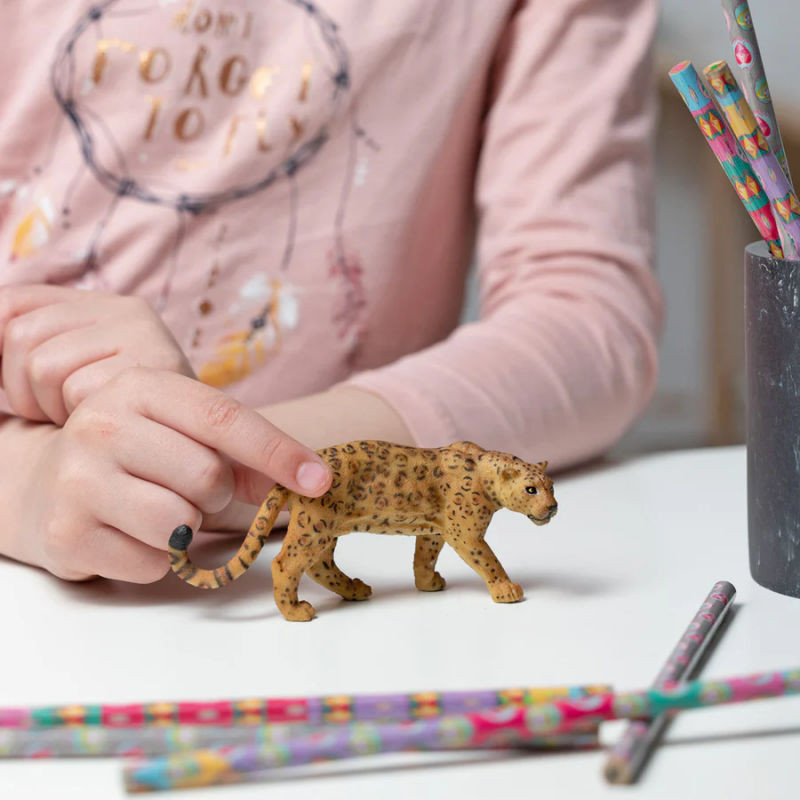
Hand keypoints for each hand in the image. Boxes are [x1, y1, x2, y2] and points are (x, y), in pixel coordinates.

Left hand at [0, 285, 193, 424]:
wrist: (195, 461)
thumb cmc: (122, 432)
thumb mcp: (68, 382)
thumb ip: (24, 354)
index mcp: (99, 305)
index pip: (9, 306)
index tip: (17, 393)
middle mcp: (127, 309)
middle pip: (22, 336)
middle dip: (23, 390)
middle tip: (60, 415)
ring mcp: (145, 334)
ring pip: (43, 365)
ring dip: (51, 408)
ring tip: (87, 422)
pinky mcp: (158, 366)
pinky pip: (79, 392)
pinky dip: (85, 421)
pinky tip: (112, 430)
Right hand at [14, 367, 330, 581]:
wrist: (48, 485)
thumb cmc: (138, 457)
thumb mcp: (186, 437)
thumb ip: (244, 456)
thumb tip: (308, 483)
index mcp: (141, 388)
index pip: (223, 418)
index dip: (278, 451)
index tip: (320, 479)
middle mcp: (102, 424)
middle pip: (208, 477)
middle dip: (215, 496)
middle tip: (189, 491)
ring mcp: (77, 479)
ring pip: (181, 524)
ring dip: (189, 529)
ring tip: (160, 512)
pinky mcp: (66, 534)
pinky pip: (154, 563)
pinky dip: (160, 559)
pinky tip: (130, 535)